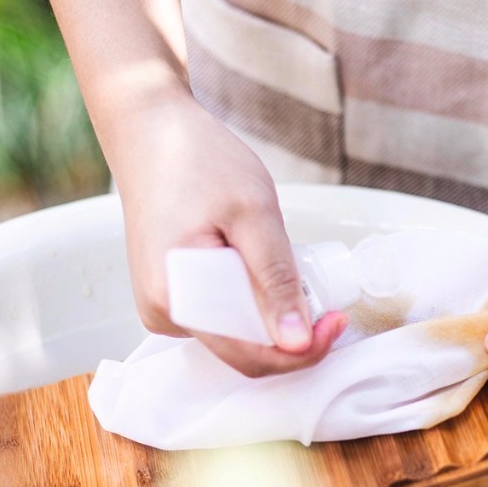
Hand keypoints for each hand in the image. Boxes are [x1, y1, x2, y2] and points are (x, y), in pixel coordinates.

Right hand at [109, 87, 345, 376]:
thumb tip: (298, 343)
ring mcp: (162, 307)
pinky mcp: (169, 294)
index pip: (248, 356)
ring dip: (268, 309)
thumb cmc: (197, 160)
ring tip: (278, 257)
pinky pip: (220, 314)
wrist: (150, 130)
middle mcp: (161, 314)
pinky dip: (248, 297)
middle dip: (288, 329)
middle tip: (318, 285)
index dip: (301, 350)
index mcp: (173, 299)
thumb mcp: (253, 213)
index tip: (337, 319)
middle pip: (243, 350)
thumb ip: (276, 278)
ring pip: (234, 333)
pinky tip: (253, 260)